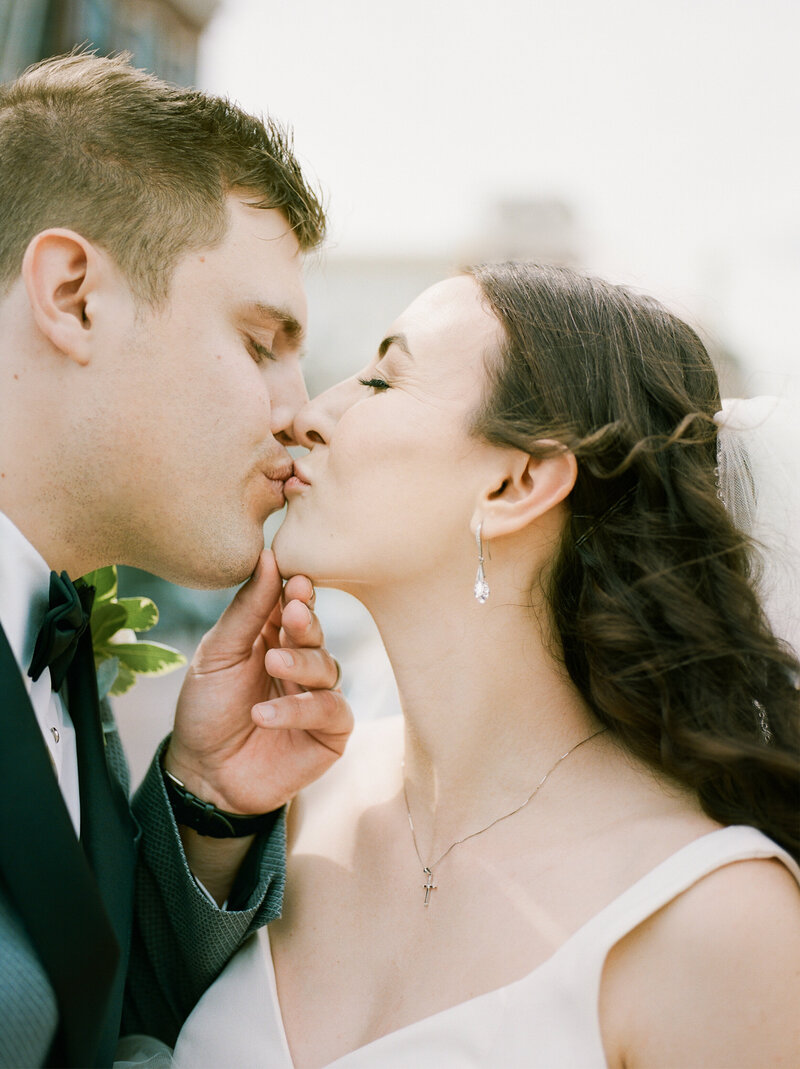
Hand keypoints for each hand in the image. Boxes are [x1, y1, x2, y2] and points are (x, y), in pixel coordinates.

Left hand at [166, 549, 352, 815]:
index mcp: (274, 636)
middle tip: (293, 614)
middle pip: (316, 632)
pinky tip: (265, 714)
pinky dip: (301, 709)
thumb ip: (246, 609)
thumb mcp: (217, 653)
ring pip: (328, 667)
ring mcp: (318, 696)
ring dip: (300, 664)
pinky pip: (331, 711)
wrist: (202, 774)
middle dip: (307, 622)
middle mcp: (301, 662)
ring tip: (272, 666)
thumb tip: (268, 556)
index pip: (295, 604)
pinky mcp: (330, 733)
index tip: (296, 580)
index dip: (299, 591)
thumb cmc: (206, 709)